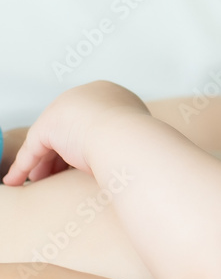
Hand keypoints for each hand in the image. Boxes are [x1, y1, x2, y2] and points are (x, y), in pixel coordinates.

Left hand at [2, 81, 148, 185]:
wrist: (131, 140)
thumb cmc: (144, 144)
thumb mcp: (142, 139)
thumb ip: (131, 143)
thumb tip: (134, 163)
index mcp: (114, 95)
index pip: (92, 121)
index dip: (86, 144)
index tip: (83, 164)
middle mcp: (88, 96)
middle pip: (68, 129)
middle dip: (61, 155)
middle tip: (58, 176)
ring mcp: (66, 108)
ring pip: (51, 140)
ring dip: (43, 164)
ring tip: (40, 183)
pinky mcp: (49, 126)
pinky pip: (34, 150)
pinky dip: (25, 167)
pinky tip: (17, 181)